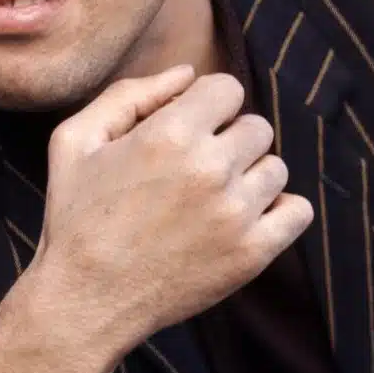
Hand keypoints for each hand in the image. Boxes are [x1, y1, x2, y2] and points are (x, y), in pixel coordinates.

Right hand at [34, 65, 312, 353]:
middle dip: (229, 140)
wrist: (86, 300)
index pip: (228, 89)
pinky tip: (244, 219)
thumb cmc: (75, 217)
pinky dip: (278, 211)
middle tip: (195, 171)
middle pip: (257, 126)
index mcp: (170, 133)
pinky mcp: (252, 253)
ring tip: (212, 200)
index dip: (206, 106)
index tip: (187, 131)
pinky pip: (298, 211)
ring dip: (249, 177)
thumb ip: (130, 94)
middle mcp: (210, 168)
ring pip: (275, 168)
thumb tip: (189, 72)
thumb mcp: (76, 140)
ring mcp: (236, 213)